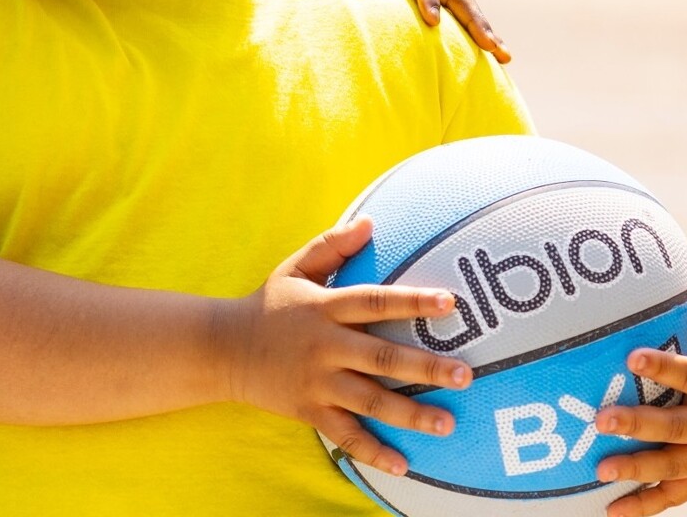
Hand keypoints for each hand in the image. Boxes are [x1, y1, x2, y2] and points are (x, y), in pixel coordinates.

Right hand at [221, 218, 473, 476]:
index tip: (450, 302)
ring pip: (369, 401)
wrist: (222, 349)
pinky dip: (372, 451)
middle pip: (380, 357)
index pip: (374, 302)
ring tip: (448, 423)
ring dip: (410, 413)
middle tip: (464, 373)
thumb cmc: (268, 305)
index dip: (412, 302)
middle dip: (424, 366)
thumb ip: (331, 246)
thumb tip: (370, 222)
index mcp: (323, 308)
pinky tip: (403, 464)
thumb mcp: (293, 268)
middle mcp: (323, 346)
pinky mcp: (309, 410)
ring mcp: (316, 382)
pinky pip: (344, 435)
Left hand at [595, 292, 686, 515]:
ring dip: (637, 470)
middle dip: (639, 425)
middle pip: (677, 428)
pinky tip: (611, 509)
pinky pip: (674, 495)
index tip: (632, 358)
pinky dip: (645, 505)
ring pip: (673, 467)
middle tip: (601, 419)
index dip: (665, 368)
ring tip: (600, 469)